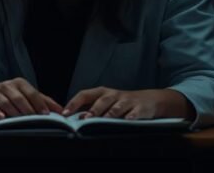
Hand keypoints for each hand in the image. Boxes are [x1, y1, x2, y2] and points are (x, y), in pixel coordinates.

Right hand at [0, 78, 62, 118]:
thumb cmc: (11, 95)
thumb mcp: (27, 94)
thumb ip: (44, 101)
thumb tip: (61, 110)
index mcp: (20, 83)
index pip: (32, 93)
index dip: (39, 104)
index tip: (46, 114)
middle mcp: (7, 86)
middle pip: (19, 98)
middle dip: (28, 109)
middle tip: (35, 120)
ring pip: (6, 102)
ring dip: (14, 112)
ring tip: (20, 120)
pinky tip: (2, 117)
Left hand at [63, 87, 193, 119]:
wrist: (149, 100)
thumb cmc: (121, 103)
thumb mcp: (105, 103)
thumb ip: (90, 109)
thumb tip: (72, 118)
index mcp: (101, 93)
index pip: (84, 95)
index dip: (74, 103)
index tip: (65, 113)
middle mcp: (113, 95)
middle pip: (101, 100)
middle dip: (92, 110)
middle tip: (84, 119)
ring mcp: (127, 101)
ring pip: (117, 106)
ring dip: (110, 113)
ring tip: (103, 120)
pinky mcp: (140, 108)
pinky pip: (135, 112)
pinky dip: (131, 116)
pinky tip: (128, 120)